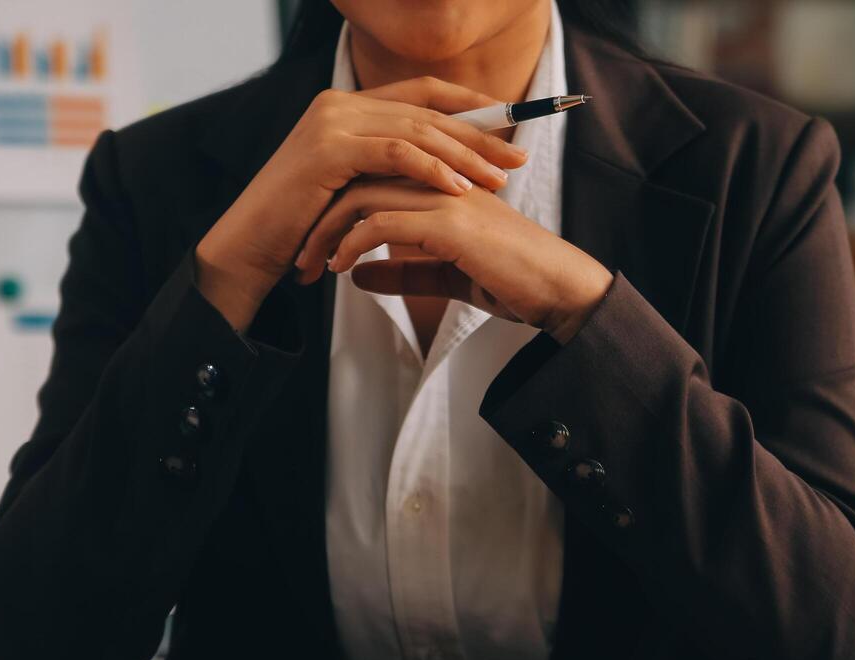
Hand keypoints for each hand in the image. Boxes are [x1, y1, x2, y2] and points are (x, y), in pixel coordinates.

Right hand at [195, 77, 527, 332]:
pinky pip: (395, 152)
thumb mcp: (352, 190)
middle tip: (517, 157)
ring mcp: (332, 122)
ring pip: (417, 129)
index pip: (423, 93)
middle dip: (479, 134)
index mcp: (347, 107)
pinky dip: (432, 169)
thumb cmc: (300, 229)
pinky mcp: (328, 149)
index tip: (509, 131)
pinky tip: (460, 189)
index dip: (470, 107)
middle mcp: (339, 104)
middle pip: (427, 110)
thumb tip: (442, 172)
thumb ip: (387, 171)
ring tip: (499, 178)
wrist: (249, 247)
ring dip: (464, 155)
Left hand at [293, 180, 611, 340]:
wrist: (556, 290)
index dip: (334, 205)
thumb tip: (358, 275)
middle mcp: (440, 178)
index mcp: (441, 180)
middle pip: (358, 177)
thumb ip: (403, 271)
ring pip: (363, 196)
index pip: (371, 174)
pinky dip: (352, 244)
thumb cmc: (511, 281)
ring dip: (327, 231)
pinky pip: (381, 223)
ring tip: (311, 265)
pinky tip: (340, 268)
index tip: (312, 242)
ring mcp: (444, 196)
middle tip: (299, 254)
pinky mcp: (448, 222)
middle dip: (318, 216)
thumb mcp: (445, 277)